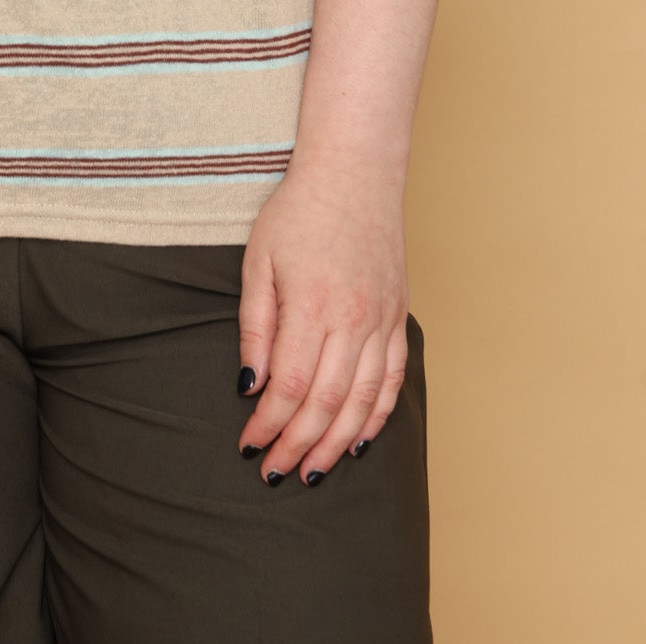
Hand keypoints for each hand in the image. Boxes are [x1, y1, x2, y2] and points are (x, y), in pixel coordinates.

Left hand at [235, 161, 409, 485]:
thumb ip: (255, 325)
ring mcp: (381, 320)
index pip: (290, 386)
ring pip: (363, 402)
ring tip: (312, 472)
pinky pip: (393, 379)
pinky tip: (357, 440)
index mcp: (313, 305)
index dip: (269, 424)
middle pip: (326, 404)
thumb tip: (249, 384)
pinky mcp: (397, 316)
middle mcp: (353, 319)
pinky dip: (377, 417)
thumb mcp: (259, 260)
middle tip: (274, 472)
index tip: (248, 444)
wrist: (354, 173)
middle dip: (298, 446)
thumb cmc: (298, 211)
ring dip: (336, 444)